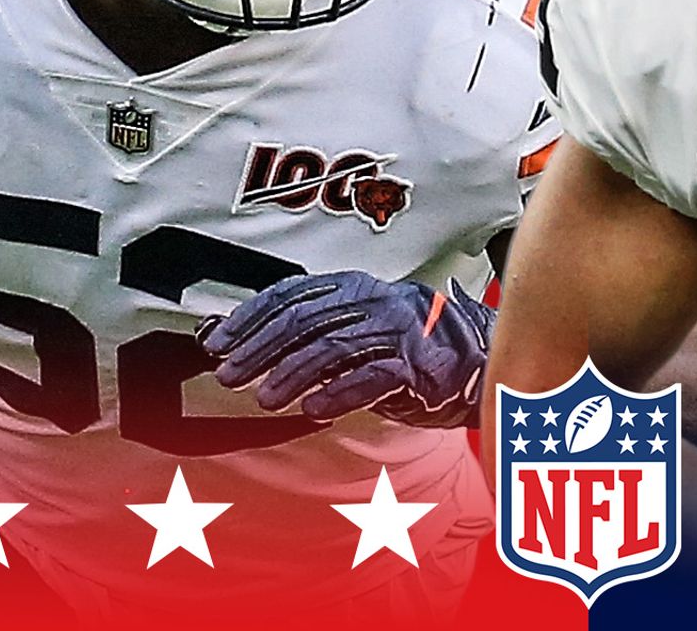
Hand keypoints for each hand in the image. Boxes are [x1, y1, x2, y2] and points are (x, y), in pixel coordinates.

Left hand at [201, 271, 494, 427]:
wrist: (478, 362)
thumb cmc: (406, 347)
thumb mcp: (353, 329)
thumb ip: (301, 333)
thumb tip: (226, 333)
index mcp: (355, 286)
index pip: (291, 293)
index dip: (249, 317)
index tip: (218, 343)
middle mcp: (375, 300)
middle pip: (305, 319)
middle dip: (260, 347)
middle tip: (230, 374)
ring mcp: (399, 330)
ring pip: (333, 347)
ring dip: (291, 374)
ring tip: (265, 398)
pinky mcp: (418, 365)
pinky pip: (371, 377)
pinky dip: (338, 393)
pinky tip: (311, 409)